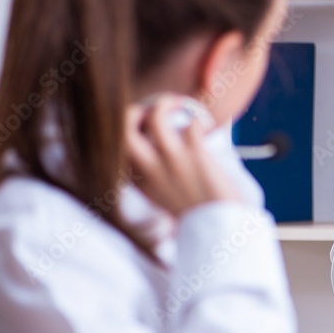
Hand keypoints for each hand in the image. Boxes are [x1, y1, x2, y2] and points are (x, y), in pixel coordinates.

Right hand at [125, 95, 242, 216]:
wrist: (219, 229)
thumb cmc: (195, 213)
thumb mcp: (161, 198)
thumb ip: (152, 177)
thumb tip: (155, 152)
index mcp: (138, 181)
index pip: (114, 148)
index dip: (124, 131)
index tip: (139, 126)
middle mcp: (149, 169)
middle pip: (122, 129)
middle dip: (131, 111)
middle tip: (148, 110)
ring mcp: (172, 160)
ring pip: (155, 117)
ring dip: (165, 103)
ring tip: (176, 104)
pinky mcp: (195, 154)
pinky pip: (191, 124)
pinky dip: (197, 121)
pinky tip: (203, 129)